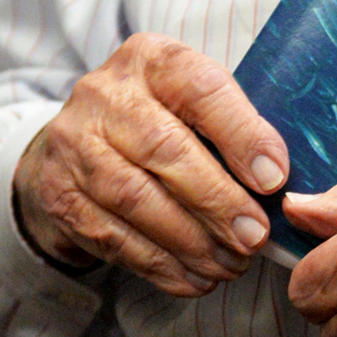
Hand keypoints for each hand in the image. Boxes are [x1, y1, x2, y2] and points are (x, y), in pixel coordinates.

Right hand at [13, 34, 288, 297]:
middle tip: (255, 237)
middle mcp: (105, 95)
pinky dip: (161, 264)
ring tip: (231, 264)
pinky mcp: (59, 196)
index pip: (201, 88)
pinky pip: (113, 238)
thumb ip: (231, 124)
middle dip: (217, 200)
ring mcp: (74, 145)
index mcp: (151, 59)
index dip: (241, 134)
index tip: (274, 179)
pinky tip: (196, 278)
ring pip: (136, 199)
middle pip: (164, 149)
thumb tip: (277, 180)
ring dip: (191, 241)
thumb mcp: (189, 100)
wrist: (74, 141)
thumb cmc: (157, 118)